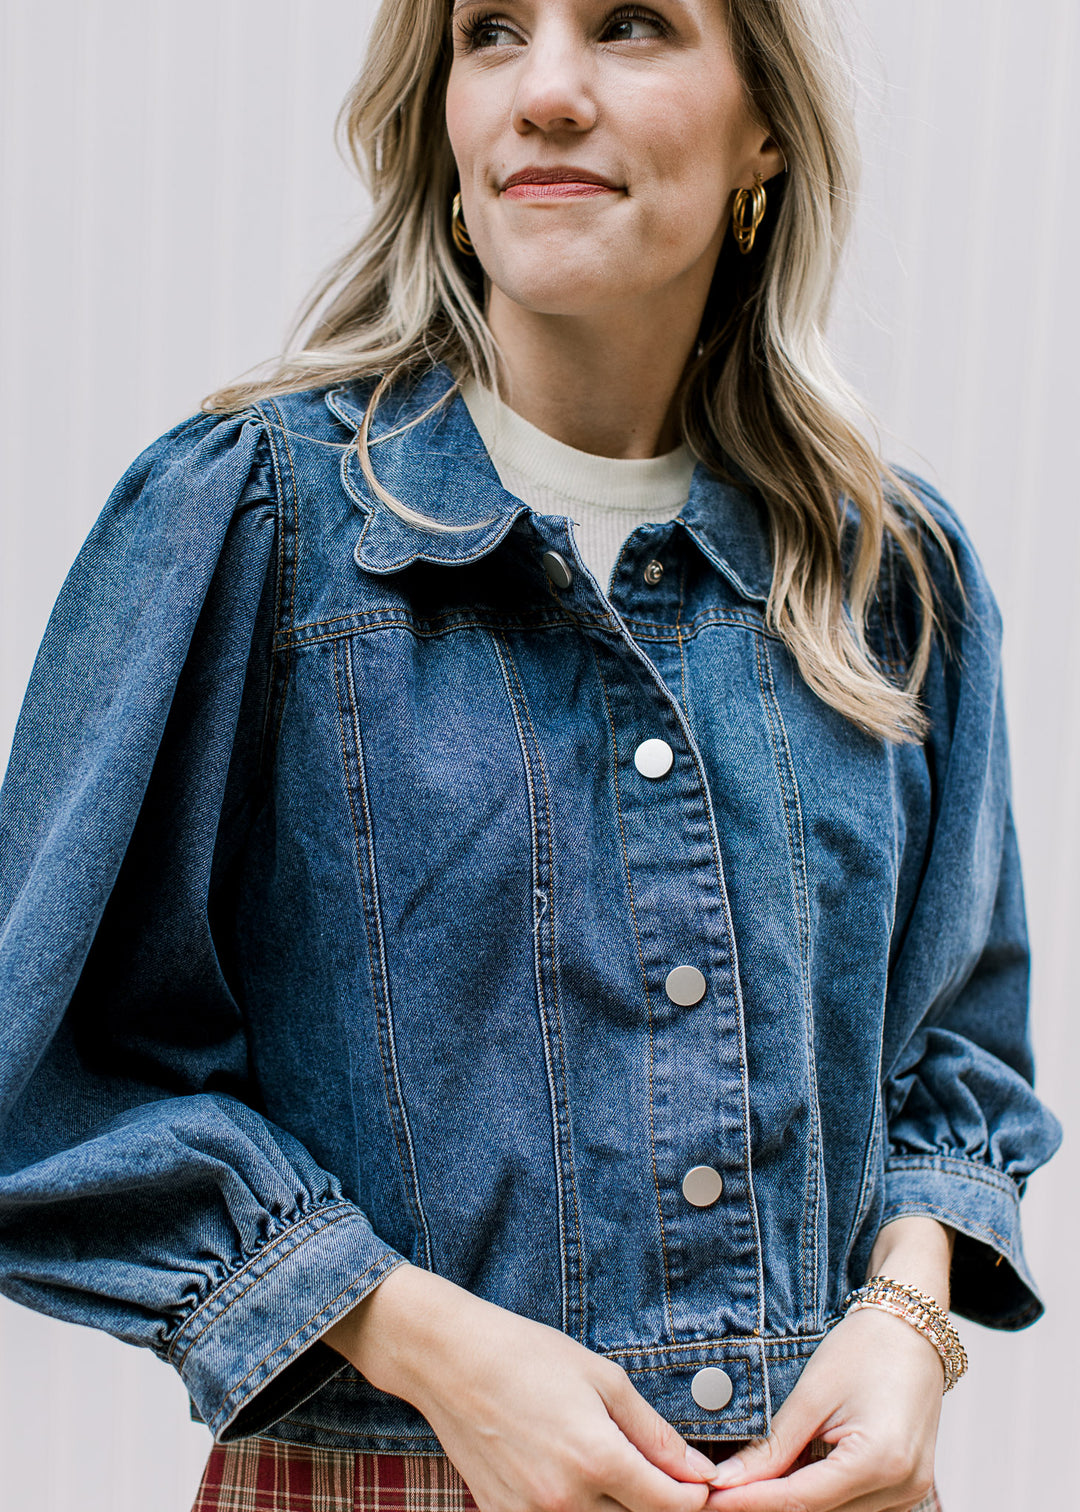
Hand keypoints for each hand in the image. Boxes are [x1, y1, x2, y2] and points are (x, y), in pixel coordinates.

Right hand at [324, 1262, 718, 1511]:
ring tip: (612, 1470)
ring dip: (617, 1508)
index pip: (669, 1505)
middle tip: (660, 1477)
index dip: (695, 1498)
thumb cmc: (527, 1356)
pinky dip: (578, 1510)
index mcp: (595, 1457)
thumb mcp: (603, 1379)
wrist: (451, 1360)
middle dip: (657, 1504)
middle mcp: (564, 1499)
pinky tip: (574, 1478)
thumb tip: (698, 1471)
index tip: (703, 1485)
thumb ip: (654, 1433)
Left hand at [703, 1217, 953, 1511]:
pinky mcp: (907, 1490)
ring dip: (795, 1501)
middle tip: (725, 1488)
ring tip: (755, 1477)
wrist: (912, 1329)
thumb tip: (728, 1481)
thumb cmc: (865, 1348)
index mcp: (879, 1460)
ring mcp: (909, 1493)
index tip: (712, 1498)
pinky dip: (821, 1494)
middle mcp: (901, 1488)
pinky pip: (855, 1506)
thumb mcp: (812, 1394)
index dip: (751, 1502)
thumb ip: (772, 1446)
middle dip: (768, 1502)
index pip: (801, 1499)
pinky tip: (794, 1473)